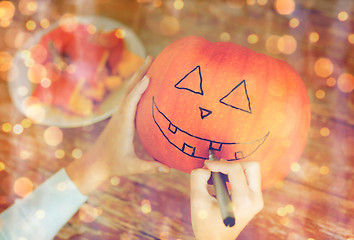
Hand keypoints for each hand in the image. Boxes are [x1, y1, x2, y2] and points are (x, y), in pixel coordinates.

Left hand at [66, 56, 169, 194]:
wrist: (95, 163)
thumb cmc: (113, 164)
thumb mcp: (132, 167)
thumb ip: (150, 167)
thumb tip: (169, 169)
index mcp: (123, 125)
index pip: (130, 103)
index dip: (139, 90)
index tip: (149, 77)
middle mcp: (120, 116)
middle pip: (129, 89)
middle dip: (140, 72)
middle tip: (152, 57)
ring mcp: (119, 114)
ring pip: (129, 90)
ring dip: (139, 76)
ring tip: (151, 63)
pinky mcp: (120, 116)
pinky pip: (129, 96)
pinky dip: (137, 85)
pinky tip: (145, 82)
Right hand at [190, 161, 262, 239]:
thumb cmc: (206, 224)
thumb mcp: (197, 200)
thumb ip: (198, 178)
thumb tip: (206, 166)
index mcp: (243, 201)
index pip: (235, 169)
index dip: (219, 163)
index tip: (206, 165)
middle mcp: (255, 199)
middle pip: (251, 166)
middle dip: (232, 164)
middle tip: (217, 169)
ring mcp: (257, 200)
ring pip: (251, 170)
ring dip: (233, 169)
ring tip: (217, 176)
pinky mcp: (254, 200)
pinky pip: (248, 178)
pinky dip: (234, 175)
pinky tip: (221, 182)